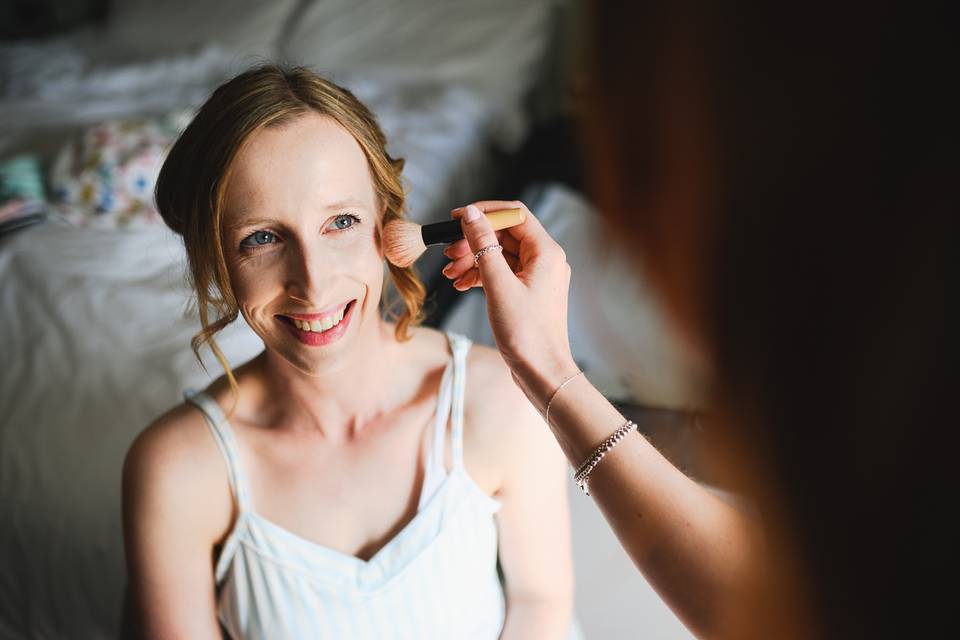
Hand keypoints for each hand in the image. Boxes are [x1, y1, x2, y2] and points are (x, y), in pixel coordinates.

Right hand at [444, 201, 580, 410]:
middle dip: (474, 242)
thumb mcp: (498, 285)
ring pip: (500, 255)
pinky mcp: (529, 292)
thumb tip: (470, 215)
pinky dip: (481, 275)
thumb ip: (483, 246)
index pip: (514, 214)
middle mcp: (546, 259)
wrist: (542, 372)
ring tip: (450, 274)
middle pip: (504, 235)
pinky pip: (502, 273)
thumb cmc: (526, 333)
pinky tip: (462, 284)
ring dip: (473, 260)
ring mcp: (538, 276)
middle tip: (448, 254)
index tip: (456, 219)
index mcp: (546, 252)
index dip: (483, 213)